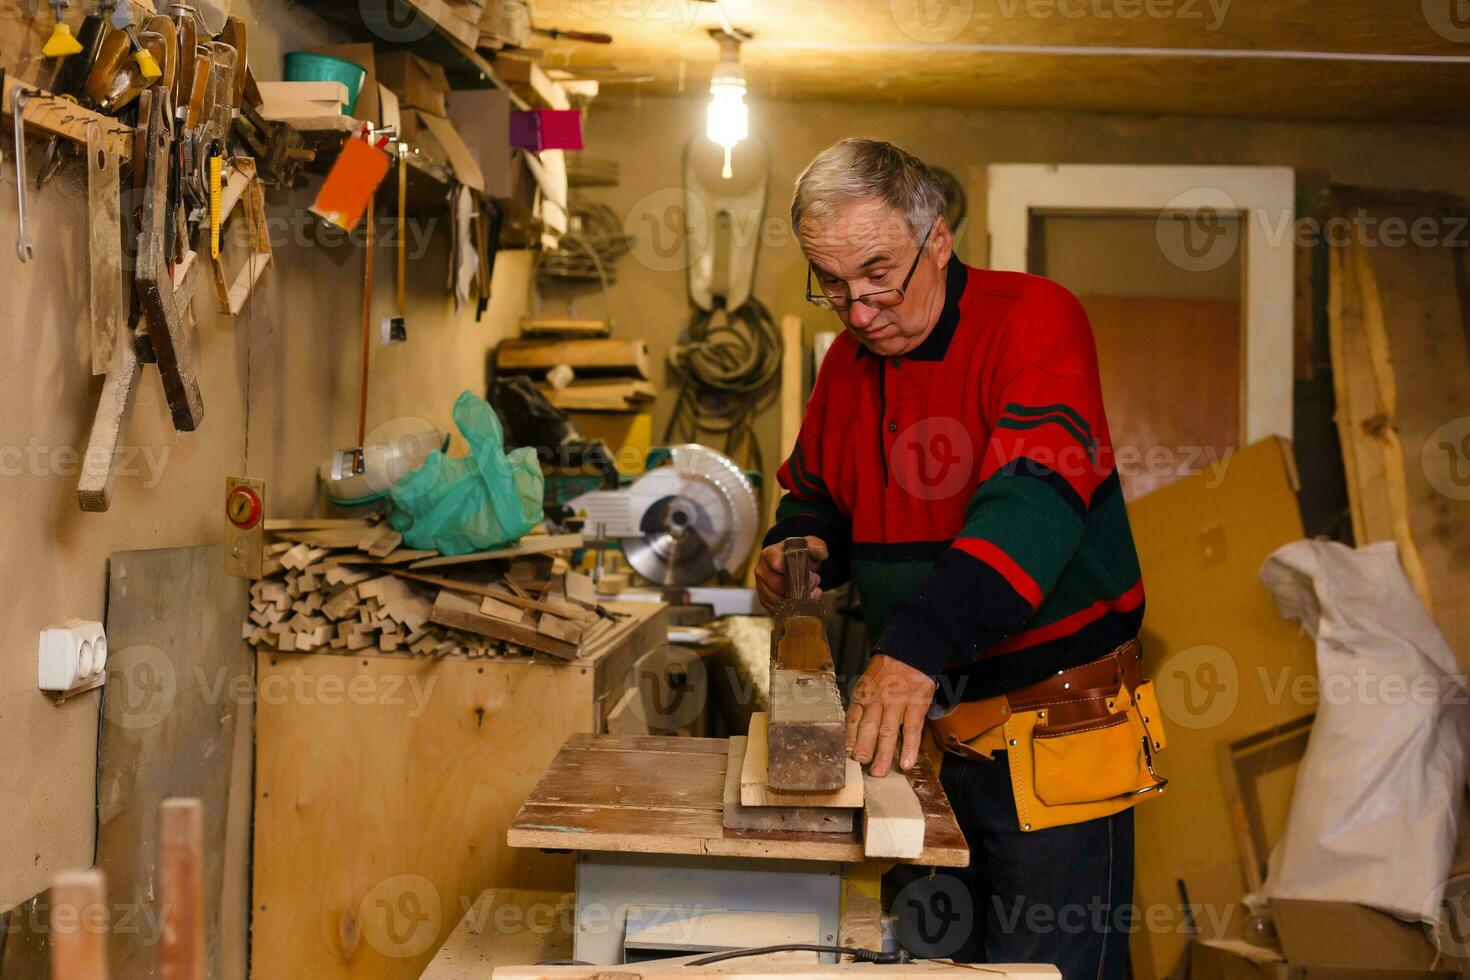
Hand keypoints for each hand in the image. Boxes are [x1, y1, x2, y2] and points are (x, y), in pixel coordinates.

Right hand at [754, 536, 828, 612]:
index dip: (792, 570)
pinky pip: (779, 609)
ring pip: (778, 600)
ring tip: (810, 591)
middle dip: (798, 586)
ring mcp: (761, 587)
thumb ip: (817, 547)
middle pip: (778, 585)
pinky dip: (793, 608)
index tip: (805, 572)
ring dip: (797, 599)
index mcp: (769, 554)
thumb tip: (821, 553)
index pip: (776, 563)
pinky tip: (805, 600)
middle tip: (812, 582)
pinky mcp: (765, 600)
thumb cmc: (797, 554)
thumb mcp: (810, 545)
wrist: (790, 563)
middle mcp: (761, 570)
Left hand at [847, 653, 935, 776]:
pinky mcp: (916, 704)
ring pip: (889, 731)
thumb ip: (861, 706)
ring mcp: (897, 702)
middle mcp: (878, 699)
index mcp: (863, 695)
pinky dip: (910, 747)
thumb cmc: (886, 672)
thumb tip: (850, 732)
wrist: (910, 651)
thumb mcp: (867, 683)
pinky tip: (907, 762)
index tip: (846, 754)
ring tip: (880, 772)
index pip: (852, 718)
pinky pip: (912, 728)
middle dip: (863, 747)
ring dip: (884, 753)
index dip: (849, 737)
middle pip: (868, 726)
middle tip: (860, 764)